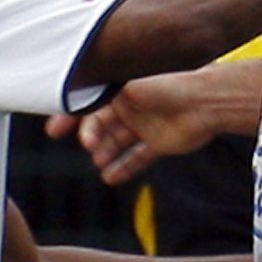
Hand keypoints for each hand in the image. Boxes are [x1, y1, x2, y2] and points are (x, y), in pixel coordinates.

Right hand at [44, 72, 216, 185]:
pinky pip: (137, 158)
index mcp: (123, 87)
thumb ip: (100, 91)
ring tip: (98, 161)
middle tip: (88, 146)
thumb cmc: (168, 85)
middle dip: (91, 136)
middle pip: (102, 125)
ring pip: (117, 143)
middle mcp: (133, 106)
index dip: (71, 117)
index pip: (90, 104)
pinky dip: (124, 168)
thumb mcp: (128, 84)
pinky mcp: (161, 144)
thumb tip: (69, 95)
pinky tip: (109, 178)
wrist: (207, 100)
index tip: (55, 130)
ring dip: (105, 153)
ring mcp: (147, 126)